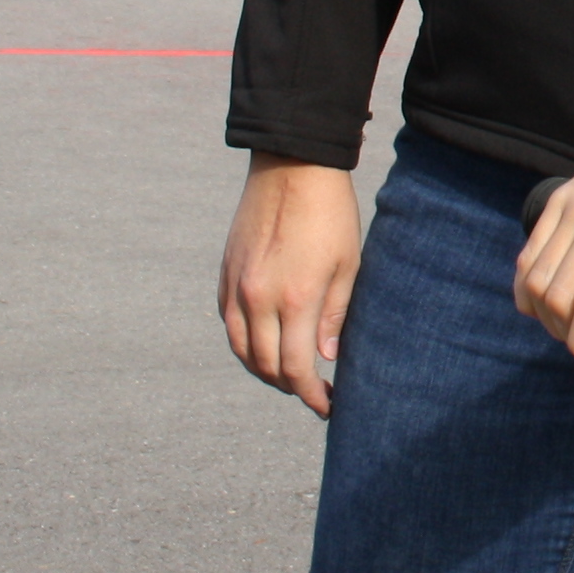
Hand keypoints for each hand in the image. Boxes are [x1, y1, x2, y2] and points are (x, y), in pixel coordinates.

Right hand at [219, 160, 361, 415]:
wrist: (292, 166)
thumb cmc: (330, 214)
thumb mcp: (348, 266)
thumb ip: (335, 316)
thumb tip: (324, 358)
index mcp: (295, 299)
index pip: (296, 369)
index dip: (311, 395)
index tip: (328, 405)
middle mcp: (258, 298)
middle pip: (265, 367)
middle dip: (290, 386)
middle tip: (313, 390)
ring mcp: (236, 287)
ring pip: (241, 350)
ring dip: (265, 370)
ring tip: (290, 373)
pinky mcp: (226, 274)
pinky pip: (229, 324)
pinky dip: (245, 343)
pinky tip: (266, 343)